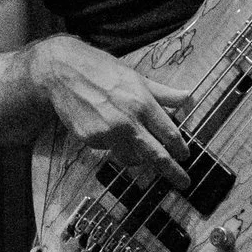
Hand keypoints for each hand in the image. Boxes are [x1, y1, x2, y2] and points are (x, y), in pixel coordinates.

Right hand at [28, 35, 193, 187]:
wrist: (62, 73)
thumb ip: (163, 92)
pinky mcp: (91, 139)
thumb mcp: (135, 77)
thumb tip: (189, 97)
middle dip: (173, 172)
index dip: (180, 149)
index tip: (185, 157)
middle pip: (157, 155)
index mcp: (142, 103)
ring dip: (138, 157)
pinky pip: (109, 149)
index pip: (170, 134)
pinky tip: (104, 124)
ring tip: (133, 144)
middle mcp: (127, 121)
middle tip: (184, 182)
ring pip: (132, 158)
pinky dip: (112, 143)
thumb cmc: (100, 69)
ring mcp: (107, 133)